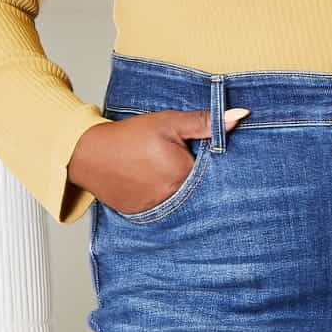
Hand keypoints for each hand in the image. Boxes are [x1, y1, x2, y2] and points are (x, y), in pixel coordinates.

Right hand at [67, 106, 249, 213]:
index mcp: (185, 175)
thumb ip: (206, 122)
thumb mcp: (170, 123)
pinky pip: (166, 210)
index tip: (214, 156)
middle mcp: (174, 199)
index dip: (219, 164)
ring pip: (185, 202)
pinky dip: (167, 199)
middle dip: (204, 180)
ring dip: (186, 191)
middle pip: (202, 190)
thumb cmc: (131, 135)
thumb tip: (241, 115)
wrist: (89, 154)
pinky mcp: (144, 216)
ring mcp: (158, 211)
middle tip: (189, 165)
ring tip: (170, 174)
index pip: (217, 174)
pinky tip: (158, 185)